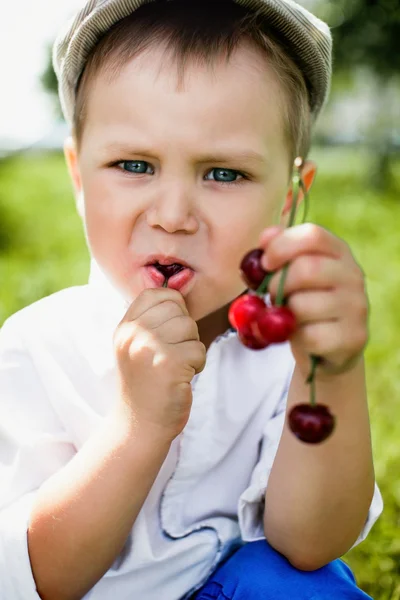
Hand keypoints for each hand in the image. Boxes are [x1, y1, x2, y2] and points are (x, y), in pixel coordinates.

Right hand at [113, 288, 205, 440]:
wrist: (139, 425)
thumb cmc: (145, 383)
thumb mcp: (135, 346)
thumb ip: (151, 319)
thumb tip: (180, 288)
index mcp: (125, 327)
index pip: (156, 294)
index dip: (173, 306)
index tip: (170, 330)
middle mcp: (133, 335)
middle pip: (177, 309)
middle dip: (185, 330)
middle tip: (173, 354)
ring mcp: (149, 348)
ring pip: (190, 327)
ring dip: (192, 347)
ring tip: (176, 366)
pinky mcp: (168, 364)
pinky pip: (198, 349)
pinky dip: (197, 365)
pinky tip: (182, 377)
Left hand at [259, 223, 368, 379]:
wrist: (327, 347)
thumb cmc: (303, 302)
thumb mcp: (290, 274)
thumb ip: (278, 252)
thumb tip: (265, 238)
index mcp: (338, 252)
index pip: (312, 236)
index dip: (281, 246)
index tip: (265, 263)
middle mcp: (353, 275)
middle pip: (307, 269)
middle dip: (278, 284)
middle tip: (271, 296)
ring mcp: (356, 307)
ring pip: (303, 306)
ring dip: (284, 314)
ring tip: (287, 317)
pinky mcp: (353, 337)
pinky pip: (310, 336)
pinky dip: (296, 338)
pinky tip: (301, 336)